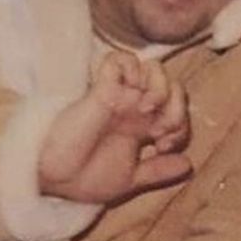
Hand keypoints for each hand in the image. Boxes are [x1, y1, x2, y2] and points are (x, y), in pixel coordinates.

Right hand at [40, 51, 190, 203]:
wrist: (52, 177)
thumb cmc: (83, 178)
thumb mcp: (128, 180)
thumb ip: (158, 171)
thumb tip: (188, 164)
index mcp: (142, 130)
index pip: (177, 113)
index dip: (181, 128)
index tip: (163, 148)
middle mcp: (134, 109)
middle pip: (174, 88)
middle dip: (177, 109)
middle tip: (160, 132)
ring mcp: (120, 96)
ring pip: (155, 68)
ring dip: (162, 89)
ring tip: (149, 112)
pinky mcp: (102, 87)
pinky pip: (122, 60)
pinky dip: (133, 71)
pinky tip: (133, 97)